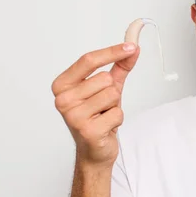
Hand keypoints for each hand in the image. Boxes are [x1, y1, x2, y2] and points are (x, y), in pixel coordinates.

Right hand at [51, 42, 139, 166]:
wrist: (95, 149)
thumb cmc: (99, 116)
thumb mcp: (108, 87)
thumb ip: (119, 67)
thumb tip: (133, 48)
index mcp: (62, 85)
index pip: (88, 60)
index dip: (112, 52)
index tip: (131, 46)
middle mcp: (63, 99)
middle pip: (104, 79)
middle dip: (112, 91)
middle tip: (103, 106)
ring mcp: (73, 115)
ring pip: (112, 94)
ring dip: (115, 106)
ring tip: (104, 115)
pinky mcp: (87, 130)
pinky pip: (117, 112)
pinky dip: (117, 119)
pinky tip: (107, 126)